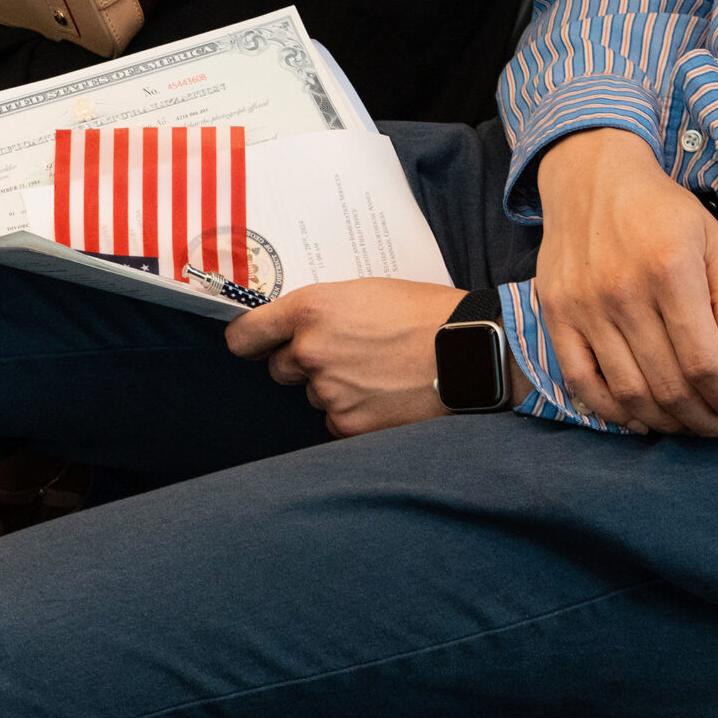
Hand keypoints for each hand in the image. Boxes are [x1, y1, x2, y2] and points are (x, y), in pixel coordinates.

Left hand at [224, 278, 493, 436]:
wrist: (472, 351)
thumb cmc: (425, 313)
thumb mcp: (363, 292)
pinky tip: (386, 396)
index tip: (254, 345)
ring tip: (379, 373)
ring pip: (314, 395)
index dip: (249, 341)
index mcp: (309, 310)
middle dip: (304, 364)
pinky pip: (337, 422)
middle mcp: (310, 351)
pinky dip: (356, 414)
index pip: (245, 336)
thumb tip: (293, 329)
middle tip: (348, 354)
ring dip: (335, 388)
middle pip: (281, 368)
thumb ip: (320, 311)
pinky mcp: (350, 425)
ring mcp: (329, 392)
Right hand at [532, 127, 717, 436]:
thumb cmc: (664, 212)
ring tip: (692, 423)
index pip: (704, 363)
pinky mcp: (556, 315)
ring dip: (667, 422)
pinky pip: (580, 381)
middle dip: (707, 419)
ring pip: (628, 393)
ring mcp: (583, 307)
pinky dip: (611, 411)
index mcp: (670, 272)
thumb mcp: (717, 241)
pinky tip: (640, 419)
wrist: (592, 179)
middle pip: (668, 386)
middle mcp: (622, 294)